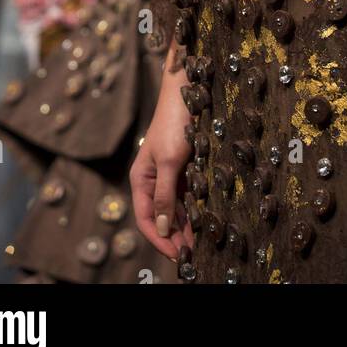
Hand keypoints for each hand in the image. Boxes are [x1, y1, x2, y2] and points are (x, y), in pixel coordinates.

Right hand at [130, 70, 194, 262]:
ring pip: (176, 208)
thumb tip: (163, 229)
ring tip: (202, 243)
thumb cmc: (175, 124)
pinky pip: (187, 194)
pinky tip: (206, 219)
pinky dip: (194, 209)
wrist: (188, 90)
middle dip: (175, 236)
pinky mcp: (184, 166)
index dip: (160, 240)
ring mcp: (169, 173)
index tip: (178, 256)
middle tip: (195, 255)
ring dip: (186, 225)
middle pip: (162, 216)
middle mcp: (153, 179)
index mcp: (141, 179)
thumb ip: (166, 196)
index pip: (147, 219)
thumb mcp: (170, 162)